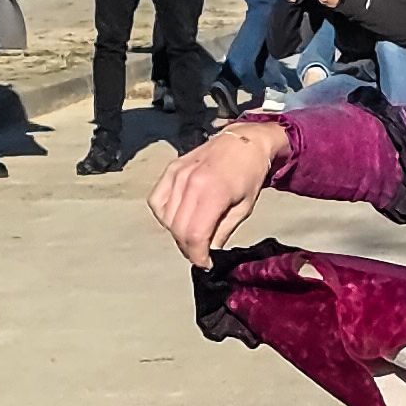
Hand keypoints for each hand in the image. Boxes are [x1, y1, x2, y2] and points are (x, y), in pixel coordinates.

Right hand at [150, 121, 286, 264]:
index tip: (205, 263)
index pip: (195, 235)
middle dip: (189, 248)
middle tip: (201, 253)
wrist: (245, 142)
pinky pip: (157, 201)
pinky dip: (164, 215)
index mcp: (213, 192)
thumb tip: (208, 253)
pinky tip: (178, 218)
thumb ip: (222, 232)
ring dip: (178, 233)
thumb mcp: (243, 209)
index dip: (198, 255)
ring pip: (166, 218)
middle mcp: (190, 182)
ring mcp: (177, 174)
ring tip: (193, 235)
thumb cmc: (249, 175)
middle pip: (178, 229)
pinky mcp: (170, 169)